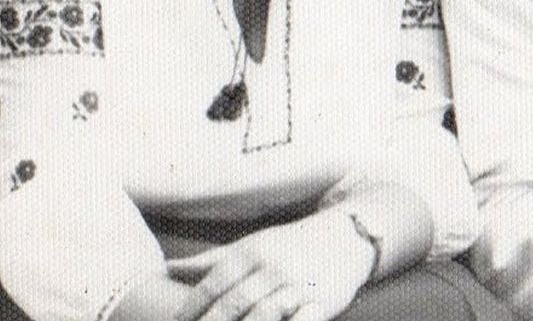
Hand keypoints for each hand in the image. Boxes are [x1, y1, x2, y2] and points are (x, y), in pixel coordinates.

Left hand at [169, 211, 374, 320]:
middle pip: (232, 304)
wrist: (346, 240)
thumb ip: (209, 261)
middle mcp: (272, 267)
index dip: (190, 309)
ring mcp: (297, 285)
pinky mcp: (318, 303)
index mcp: (251, 252)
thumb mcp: (251, 245)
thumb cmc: (289, 246)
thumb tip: (166, 268)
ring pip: (261, 315)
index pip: (212, 285)